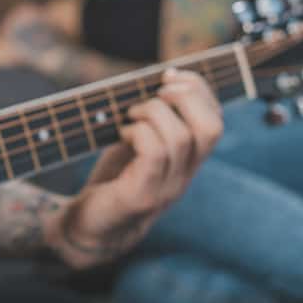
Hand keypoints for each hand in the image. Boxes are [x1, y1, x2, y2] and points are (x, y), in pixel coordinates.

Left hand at [45, 69, 222, 268]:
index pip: (216, 121)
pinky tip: (121, 133)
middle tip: (155, 90)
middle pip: (211, 127)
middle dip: (185, 95)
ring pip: (179, 137)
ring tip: (130, 114)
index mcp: (188, 160)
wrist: (87, 228)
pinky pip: (154, 154)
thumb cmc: (112, 180)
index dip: (199, 90)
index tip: (168, 74)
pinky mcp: (142, 196)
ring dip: (152, 112)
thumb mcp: (135, 143)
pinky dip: (138, 132)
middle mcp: (185, 175)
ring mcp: (166, 188)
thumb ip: (150, 119)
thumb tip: (154, 79)